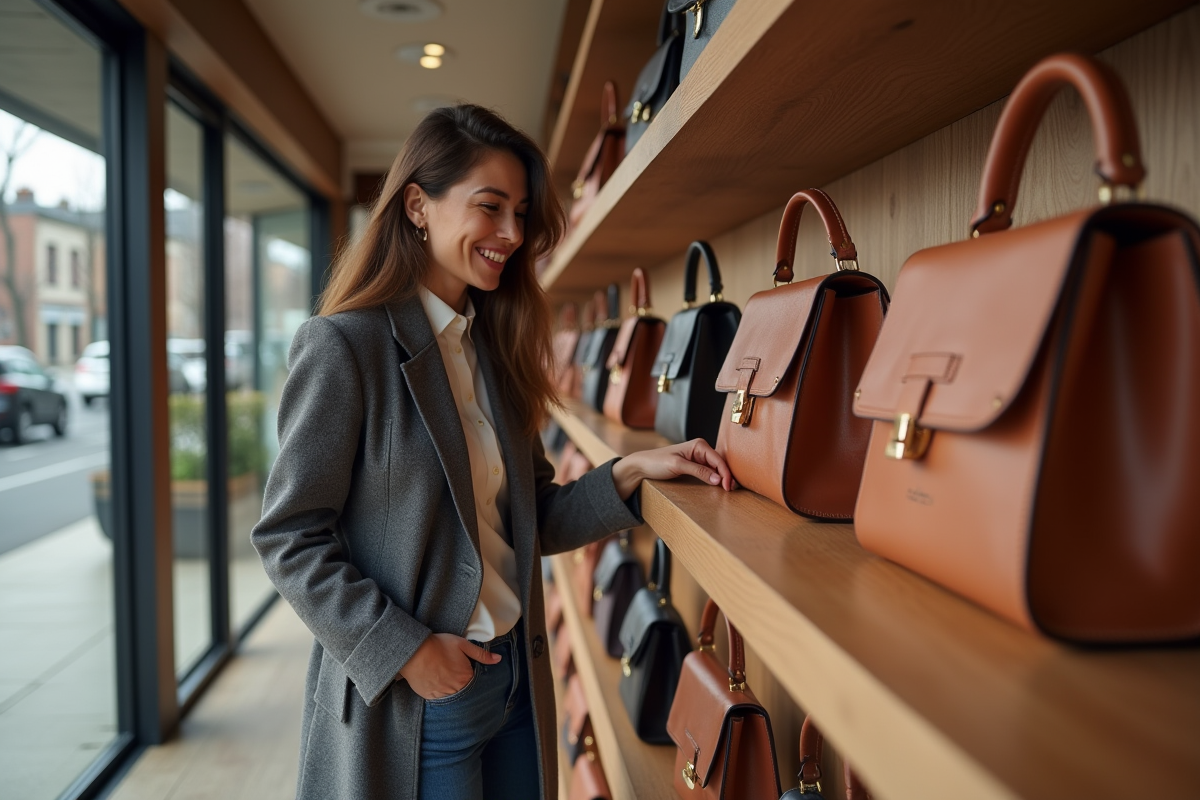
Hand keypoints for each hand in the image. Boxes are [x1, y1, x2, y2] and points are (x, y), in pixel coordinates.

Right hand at [397, 633, 500, 700]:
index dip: (471, 675)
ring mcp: (442, 694)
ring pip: (452, 696)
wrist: (415, 651)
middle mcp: (456, 689)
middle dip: (462, 684)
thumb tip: (498, 659)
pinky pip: (438, 699)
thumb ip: (481, 654)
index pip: (475, 682)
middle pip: (464, 691)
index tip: (466, 670)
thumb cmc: (439, 645)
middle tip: (453, 673)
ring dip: (451, 690)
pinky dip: (439, 693)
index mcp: (466, 677)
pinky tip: (436, 682)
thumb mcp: (463, 645)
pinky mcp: (429, 696)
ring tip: (445, 677)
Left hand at [611, 438, 734, 499]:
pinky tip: (718, 485)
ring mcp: (698, 457)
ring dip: (722, 478)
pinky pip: (709, 471)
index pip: (718, 460)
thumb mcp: (678, 466)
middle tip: (731, 490)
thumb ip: (698, 471)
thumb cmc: (657, 462)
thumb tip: (717, 479)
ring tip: (727, 489)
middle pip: (719, 463)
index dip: (725, 474)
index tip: (728, 487)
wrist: (642, 465)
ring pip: (716, 468)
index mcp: (699, 445)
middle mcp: (700, 449)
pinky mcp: (694, 465)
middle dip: (726, 476)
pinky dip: (714, 478)